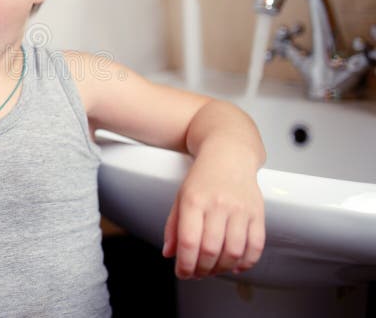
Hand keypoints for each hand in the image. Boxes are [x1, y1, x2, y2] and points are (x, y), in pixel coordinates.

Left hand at [162, 150, 264, 278]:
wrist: (229, 153)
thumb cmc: (203, 176)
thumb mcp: (181, 196)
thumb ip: (174, 226)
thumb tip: (169, 253)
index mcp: (194, 201)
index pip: (189, 242)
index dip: (185, 265)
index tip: (182, 273)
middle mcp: (218, 205)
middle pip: (210, 251)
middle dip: (202, 270)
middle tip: (197, 273)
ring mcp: (240, 209)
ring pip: (233, 252)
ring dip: (222, 268)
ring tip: (214, 268)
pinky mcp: (258, 213)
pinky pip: (256, 246)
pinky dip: (246, 262)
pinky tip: (236, 264)